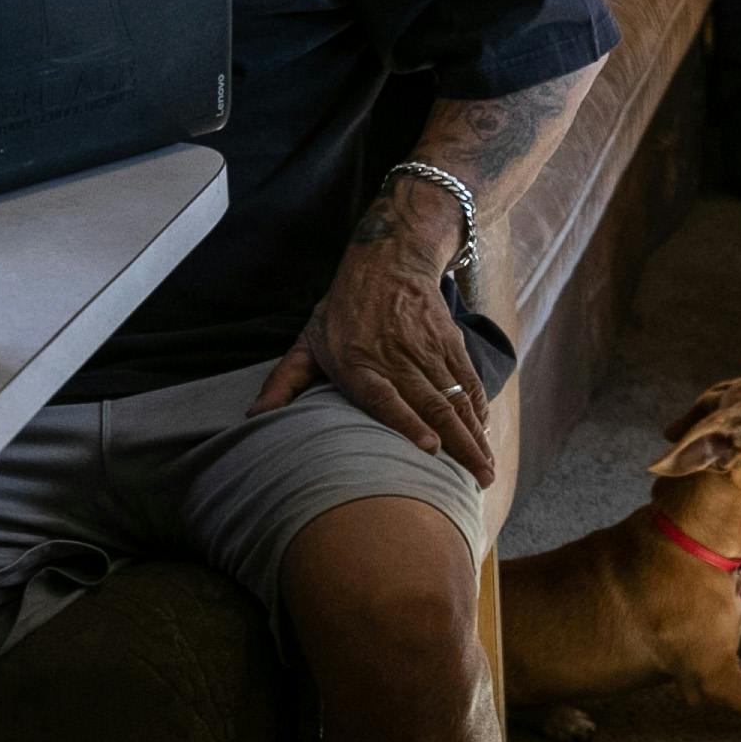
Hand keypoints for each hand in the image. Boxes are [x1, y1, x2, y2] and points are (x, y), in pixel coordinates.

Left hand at [256, 190, 492, 483]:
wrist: (388, 259)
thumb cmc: (342, 310)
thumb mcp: (308, 342)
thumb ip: (284, 382)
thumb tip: (254, 418)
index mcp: (358, 363)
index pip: (386, 398)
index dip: (409, 423)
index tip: (430, 448)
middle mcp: (397, 359)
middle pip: (433, 406)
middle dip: (459, 447)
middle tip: (478, 481)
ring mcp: (427, 351)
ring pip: (456, 398)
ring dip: (475, 437)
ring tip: (486, 470)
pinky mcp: (449, 344)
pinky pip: (467, 382)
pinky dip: (478, 410)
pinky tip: (484, 435)